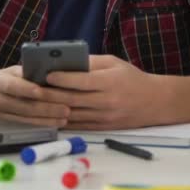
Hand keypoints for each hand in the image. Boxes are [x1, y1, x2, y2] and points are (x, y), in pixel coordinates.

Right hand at [0, 67, 69, 127]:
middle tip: (67, 107)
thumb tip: (49, 71)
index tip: (42, 91)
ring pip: (26, 117)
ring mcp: (1, 112)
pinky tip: (56, 122)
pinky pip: (26, 123)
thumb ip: (25, 72)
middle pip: (24, 104)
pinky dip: (42, 123)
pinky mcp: (6, 122)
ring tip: (66, 116)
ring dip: (48, 117)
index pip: (13, 85)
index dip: (27, 89)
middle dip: (47, 107)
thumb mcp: (7, 71)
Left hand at [45, 55, 171, 129]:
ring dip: (52, 110)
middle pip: (72, 100)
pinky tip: (49, 115)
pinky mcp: (103, 128)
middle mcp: (106, 101)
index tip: (46, 74)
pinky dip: (62, 121)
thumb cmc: (132, 78)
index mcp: (109, 82)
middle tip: (32, 89)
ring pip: (72, 115)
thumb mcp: (114, 63)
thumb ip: (90, 62)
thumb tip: (65, 62)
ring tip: (36, 102)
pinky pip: (78, 126)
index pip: (81, 81)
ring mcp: (104, 117)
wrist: (156, 102)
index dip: (62, 78)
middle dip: (50, 95)